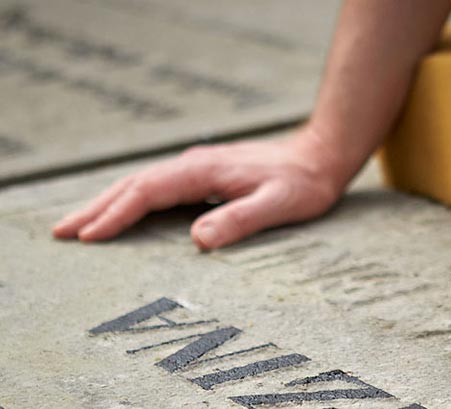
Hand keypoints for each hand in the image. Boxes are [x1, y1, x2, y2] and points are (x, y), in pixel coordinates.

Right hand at [53, 128, 345, 249]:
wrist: (320, 156)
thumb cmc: (304, 183)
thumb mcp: (279, 204)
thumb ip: (240, 220)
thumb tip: (196, 240)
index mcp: (205, 171)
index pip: (147, 191)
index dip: (115, 214)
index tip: (88, 237)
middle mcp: (195, 165)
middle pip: (133, 183)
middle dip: (96, 208)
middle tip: (62, 231)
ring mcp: (198, 167)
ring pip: (142, 183)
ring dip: (108, 202)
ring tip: (79, 223)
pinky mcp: (206, 174)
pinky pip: (157, 186)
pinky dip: (132, 199)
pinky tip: (124, 211)